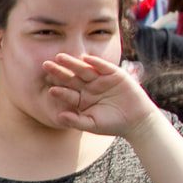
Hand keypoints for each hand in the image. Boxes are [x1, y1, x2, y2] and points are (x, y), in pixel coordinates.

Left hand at [41, 53, 158, 137]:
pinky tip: (87, 58)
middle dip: (59, 71)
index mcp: (81, 99)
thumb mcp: (92, 125)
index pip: (67, 93)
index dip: (59, 91)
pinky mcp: (115, 75)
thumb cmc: (112, 124)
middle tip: (45, 65)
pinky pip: (104, 67)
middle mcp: (89, 88)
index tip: (50, 89)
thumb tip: (59, 116)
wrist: (136, 121)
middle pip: (72, 78)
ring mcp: (102, 80)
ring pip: (85, 70)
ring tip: (59, 57)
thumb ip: (75, 120)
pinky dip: (97, 62)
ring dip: (73, 63)